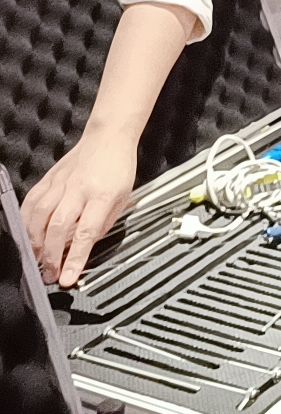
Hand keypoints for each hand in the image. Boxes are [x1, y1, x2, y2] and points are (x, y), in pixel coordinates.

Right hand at [21, 128, 136, 287]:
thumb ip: (102, 224)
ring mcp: (60, 183)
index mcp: (102, 196)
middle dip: (50, 255)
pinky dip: (25, 221)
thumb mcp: (122, 199)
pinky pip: (31, 202)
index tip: (68, 277)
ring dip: (35, 242)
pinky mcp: (48, 178)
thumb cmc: (118, 167)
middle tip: (49, 274)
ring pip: (39, 215)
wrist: (109, 136)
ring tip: (36, 259)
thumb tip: (83, 248)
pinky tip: (26, 234)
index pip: (85, 232)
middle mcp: (78, 189)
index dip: (75, 258)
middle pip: (58, 226)